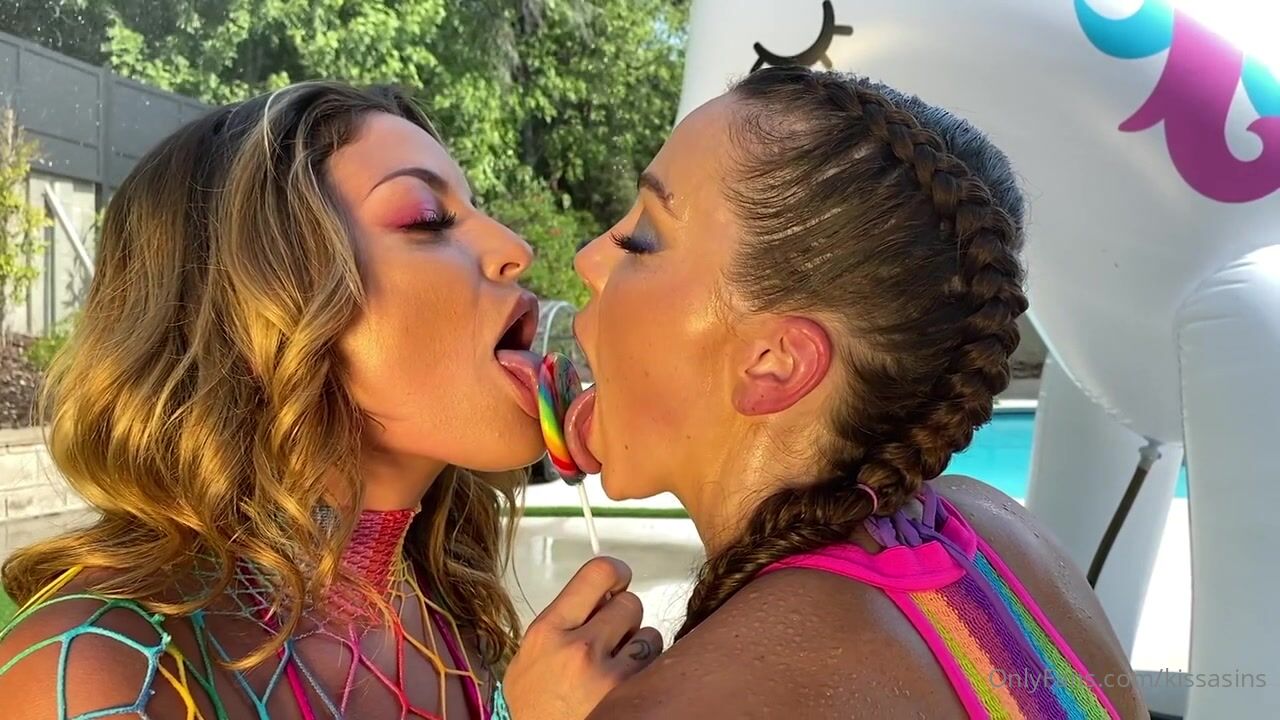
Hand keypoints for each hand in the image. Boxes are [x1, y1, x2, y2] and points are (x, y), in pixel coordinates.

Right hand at [502, 556, 663, 718]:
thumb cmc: (536, 706)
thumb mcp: (533, 655)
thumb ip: (564, 621)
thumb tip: (605, 592)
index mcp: (547, 632)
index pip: (596, 573)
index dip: (615, 572)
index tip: (619, 578)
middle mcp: (577, 649)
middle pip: (629, 602)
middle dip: (624, 618)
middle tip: (611, 639)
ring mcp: (607, 675)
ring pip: (649, 634)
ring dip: (639, 647)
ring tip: (615, 669)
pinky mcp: (630, 696)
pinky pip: (657, 664)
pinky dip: (648, 671)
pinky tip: (627, 685)